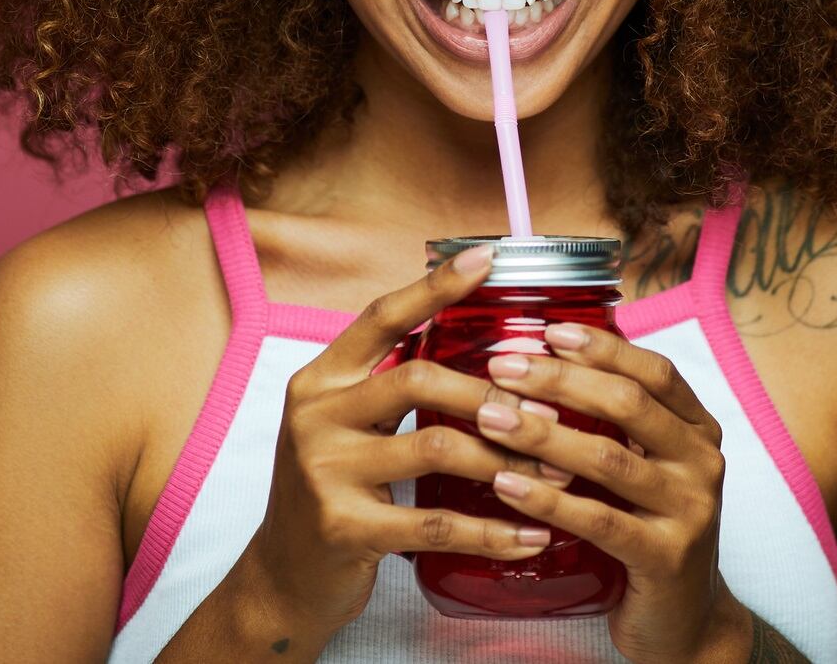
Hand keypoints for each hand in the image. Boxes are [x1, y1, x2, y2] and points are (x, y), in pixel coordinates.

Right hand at [237, 244, 573, 638]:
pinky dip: (490, 530)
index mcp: (320, 380)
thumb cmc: (333, 491)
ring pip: (436, 447)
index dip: (434, 286)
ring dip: (505, 459)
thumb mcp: (345, 426)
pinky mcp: (343, 528)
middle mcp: (315, 416)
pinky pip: (433, 522)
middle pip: (418, 378)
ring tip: (554, 474)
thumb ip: (388, 386)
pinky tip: (529, 534)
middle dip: (493, 394)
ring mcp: (325, 472)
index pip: (382, 318)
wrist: (281, 578)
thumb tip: (478, 349)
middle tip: (551, 414)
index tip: (486, 258)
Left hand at [475, 323, 745, 663]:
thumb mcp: (645, 467)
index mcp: (698, 430)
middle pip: (628, 404)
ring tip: (490, 418)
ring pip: (609, 459)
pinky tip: (507, 484)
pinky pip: (599, 520)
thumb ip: (614, 422)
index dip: (601, 347)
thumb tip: (546, 357)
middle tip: (503, 368)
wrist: (685, 620)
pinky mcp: (665, 558)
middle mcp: (702, 463)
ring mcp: (689, 511)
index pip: (653, 371)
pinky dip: (548, 499)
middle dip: (560, 380)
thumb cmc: (649, 530)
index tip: (548, 330)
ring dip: (543, 433)